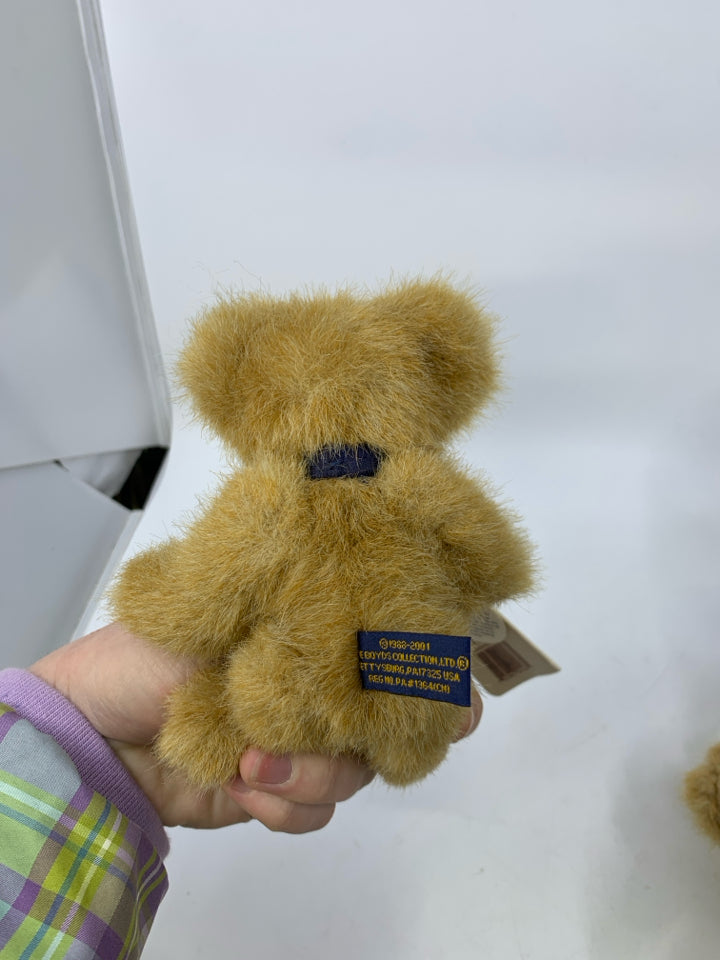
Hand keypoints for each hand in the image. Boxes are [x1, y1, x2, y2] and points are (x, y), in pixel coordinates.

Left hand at [30, 623, 480, 830]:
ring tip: (255, 760)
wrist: (92, 729)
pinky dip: (285, 804)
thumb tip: (369, 626)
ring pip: (358, 768)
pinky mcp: (278, 788)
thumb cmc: (151, 651)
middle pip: (399, 713)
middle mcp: (318, 683)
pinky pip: (315, 810)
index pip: (400, 638)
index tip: (449, 682)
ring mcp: (302, 739)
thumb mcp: (226, 615)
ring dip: (316, 771)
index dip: (439, 661)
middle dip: (398, 729)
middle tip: (370, 732)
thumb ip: (298, 623)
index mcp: (312, 628)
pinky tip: (243, 783)